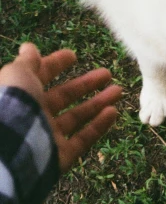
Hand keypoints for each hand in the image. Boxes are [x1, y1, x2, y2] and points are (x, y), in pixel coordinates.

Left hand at [0, 43, 121, 171]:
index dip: (56, 65)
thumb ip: (26, 62)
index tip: (74, 55)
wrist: (10, 147)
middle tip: (107, 73)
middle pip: (64, 97)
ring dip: (98, 103)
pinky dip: (99, 126)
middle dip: (86, 84)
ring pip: (77, 117)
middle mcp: (35, 115)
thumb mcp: (17, 75)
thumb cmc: (13, 104)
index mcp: (22, 95)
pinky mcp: (60, 156)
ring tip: (118, 91)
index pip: (41, 77)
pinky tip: (113, 112)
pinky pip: (83, 139)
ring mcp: (48, 136)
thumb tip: (29, 47)